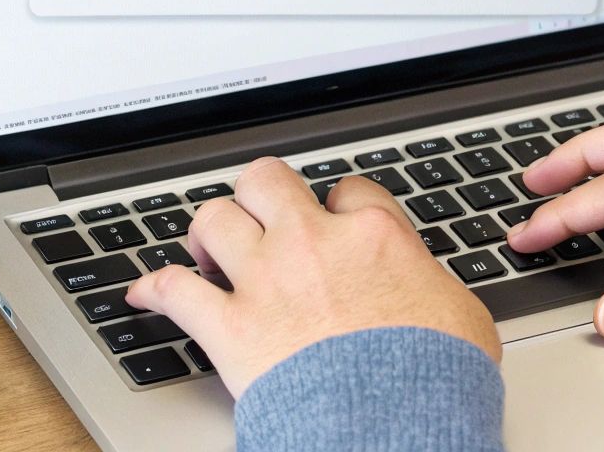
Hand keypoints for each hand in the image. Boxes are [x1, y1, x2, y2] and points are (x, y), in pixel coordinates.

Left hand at [125, 157, 499, 397]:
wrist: (395, 423)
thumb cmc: (434, 376)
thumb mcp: (460, 313)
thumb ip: (430, 282)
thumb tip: (427, 284)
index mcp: (372, 235)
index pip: (347, 191)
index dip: (339, 205)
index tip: (335, 222)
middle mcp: (311, 244)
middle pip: (268, 181)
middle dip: (262, 193)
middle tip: (263, 216)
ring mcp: (266, 280)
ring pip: (215, 219)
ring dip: (210, 231)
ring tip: (211, 248)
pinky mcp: (230, 327)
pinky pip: (174, 292)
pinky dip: (154, 290)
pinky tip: (143, 292)